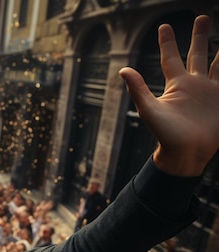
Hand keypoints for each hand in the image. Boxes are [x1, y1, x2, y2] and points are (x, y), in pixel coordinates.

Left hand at [119, 15, 218, 175]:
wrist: (186, 154)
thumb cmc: (165, 135)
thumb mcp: (149, 110)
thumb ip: (138, 89)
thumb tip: (122, 70)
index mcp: (176, 84)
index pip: (171, 57)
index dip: (168, 42)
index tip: (164, 26)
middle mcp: (194, 84)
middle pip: (198, 54)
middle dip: (200, 36)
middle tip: (202, 16)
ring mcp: (210, 91)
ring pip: (217, 63)